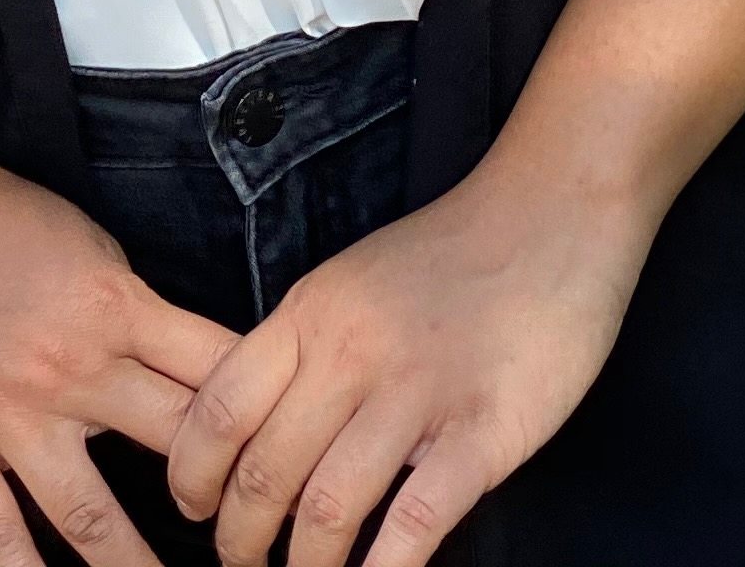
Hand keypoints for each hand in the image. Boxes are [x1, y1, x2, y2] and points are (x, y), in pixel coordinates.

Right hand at [0, 129, 234, 561]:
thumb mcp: (87, 240)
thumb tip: (184, 364)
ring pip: (93, 521)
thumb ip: (134, 308)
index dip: (265, 416)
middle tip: (252, 536)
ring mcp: (6, 419)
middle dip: (223, 498)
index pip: (218, 372)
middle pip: (177, 450)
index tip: (292, 450)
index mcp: (114, 307)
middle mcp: (72, 371)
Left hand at [163, 156, 653, 566]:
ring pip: (328, 509)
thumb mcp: (353, 281)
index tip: (194, 512)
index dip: (192, 475)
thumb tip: (260, 426)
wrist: (552, 212)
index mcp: (311, 312)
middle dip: (240, 542)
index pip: (220, 408)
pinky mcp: (483, 431)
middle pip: (264, 472)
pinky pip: (416, 522)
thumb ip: (308, 346)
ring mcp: (417, 392)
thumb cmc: (454, 254)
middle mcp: (351, 351)